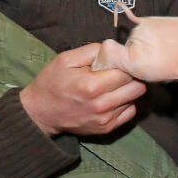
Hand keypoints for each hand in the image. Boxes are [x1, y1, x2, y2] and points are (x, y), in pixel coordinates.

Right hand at [20, 43, 146, 136]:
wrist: (40, 113)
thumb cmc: (52, 82)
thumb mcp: (65, 59)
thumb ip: (92, 50)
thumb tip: (114, 48)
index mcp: (92, 86)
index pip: (127, 72)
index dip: (126, 63)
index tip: (118, 61)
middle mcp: (102, 105)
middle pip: (137, 87)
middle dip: (131, 76)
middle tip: (119, 72)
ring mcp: (105, 119)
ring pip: (135, 99)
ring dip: (127, 90)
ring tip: (112, 85)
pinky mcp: (106, 129)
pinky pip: (129, 112)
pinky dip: (124, 103)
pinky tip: (111, 97)